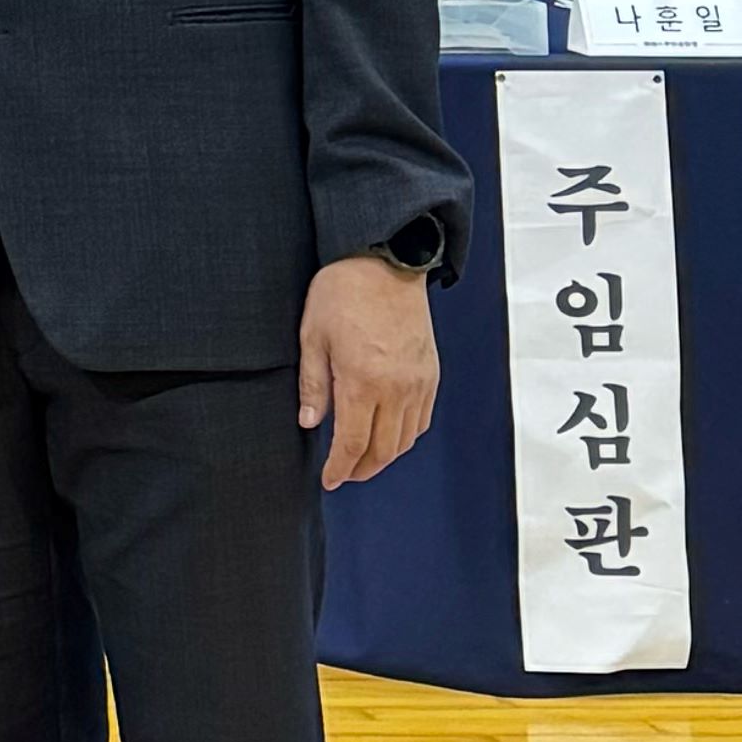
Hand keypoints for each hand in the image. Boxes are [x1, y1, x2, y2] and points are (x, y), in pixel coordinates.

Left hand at [302, 249, 438, 486]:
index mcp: (363, 382)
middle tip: (343, 474)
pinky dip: (406, 435)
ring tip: (363, 458)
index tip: (329, 480)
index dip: (340, 468)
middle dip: (362, 469)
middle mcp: (397, 389)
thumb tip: (310, 422)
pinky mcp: (431, 373)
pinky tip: (389, 433)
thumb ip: (314, 384)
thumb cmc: (344, 292)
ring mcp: (419, 383)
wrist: (386, 261)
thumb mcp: (313, 336)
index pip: (353, 444)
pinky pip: (422, 419)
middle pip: (384, 449)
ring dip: (385, 456)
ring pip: (406, 439)